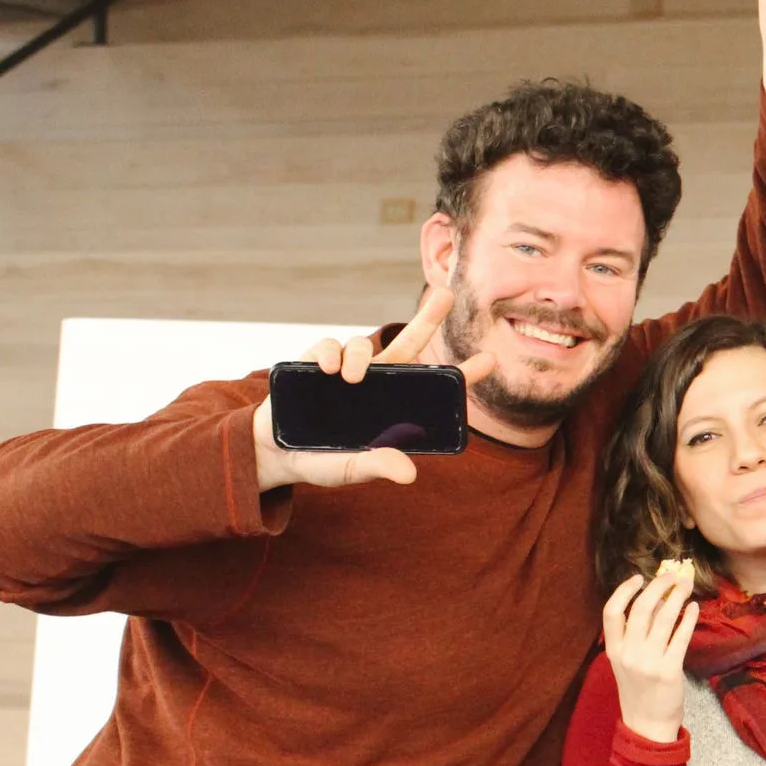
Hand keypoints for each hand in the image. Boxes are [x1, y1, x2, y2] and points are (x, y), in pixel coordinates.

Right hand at [251, 287, 494, 492]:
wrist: (276, 454)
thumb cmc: (323, 460)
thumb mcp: (353, 468)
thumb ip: (378, 466)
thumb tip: (409, 472)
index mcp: (394, 406)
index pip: (435, 387)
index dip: (462, 374)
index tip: (489, 359)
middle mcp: (376, 382)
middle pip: (410, 342)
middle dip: (429, 316)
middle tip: (446, 293)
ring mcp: (345, 370)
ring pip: (362, 344)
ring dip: (360, 354)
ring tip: (351, 378)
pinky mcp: (313, 365)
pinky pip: (325, 347)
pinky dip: (328, 353)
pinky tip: (326, 369)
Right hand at [603, 562, 700, 743]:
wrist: (647, 725)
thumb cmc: (638, 690)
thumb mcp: (625, 662)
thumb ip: (633, 635)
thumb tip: (655, 600)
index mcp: (614, 650)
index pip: (611, 612)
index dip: (624, 590)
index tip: (639, 578)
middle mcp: (629, 653)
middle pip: (641, 608)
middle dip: (658, 586)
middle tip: (672, 576)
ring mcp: (649, 662)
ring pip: (664, 618)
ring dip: (677, 597)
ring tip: (686, 585)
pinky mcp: (670, 670)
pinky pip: (681, 636)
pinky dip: (688, 618)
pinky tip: (693, 608)